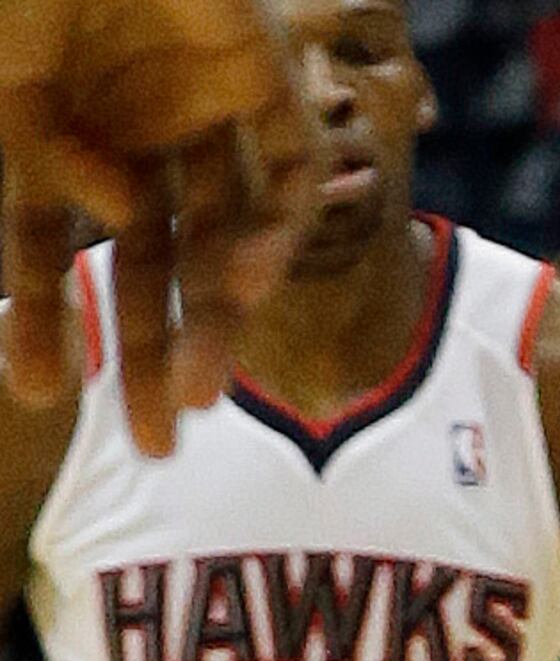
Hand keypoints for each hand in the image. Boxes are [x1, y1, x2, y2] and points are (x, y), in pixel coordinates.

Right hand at [0, 0, 319, 456]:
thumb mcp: (3, 93)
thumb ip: (39, 169)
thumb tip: (99, 234)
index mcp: (49, 123)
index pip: (46, 242)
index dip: (45, 317)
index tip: (44, 395)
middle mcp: (126, 122)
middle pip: (148, 261)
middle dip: (150, 350)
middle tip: (158, 445)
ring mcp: (194, 101)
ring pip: (221, 236)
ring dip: (213, 319)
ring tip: (199, 395)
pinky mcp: (257, 72)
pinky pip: (287, 174)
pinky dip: (273, 233)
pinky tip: (237, 282)